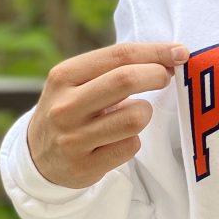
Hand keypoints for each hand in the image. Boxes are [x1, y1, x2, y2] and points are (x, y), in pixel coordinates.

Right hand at [26, 41, 188, 188]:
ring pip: (134, 118)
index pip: (119, 55)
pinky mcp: (85, 166)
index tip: (181, 52)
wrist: (38, 157)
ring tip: (135, 114)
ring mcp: (73, 138)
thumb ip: (116, 67)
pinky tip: (119, 139)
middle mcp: (65, 106)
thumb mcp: (78, 81)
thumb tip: (172, 55)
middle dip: (157, 75)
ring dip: (145, 113)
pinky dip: (133, 140)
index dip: (156, 51)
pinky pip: (131, 147)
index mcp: (64, 76)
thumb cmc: (73, 108)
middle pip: (126, 80)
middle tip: (167, 78)